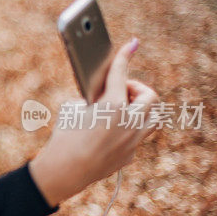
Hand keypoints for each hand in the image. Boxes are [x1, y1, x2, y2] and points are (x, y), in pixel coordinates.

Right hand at [29, 38, 159, 206]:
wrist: (64, 171)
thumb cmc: (63, 136)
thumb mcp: (71, 109)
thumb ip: (90, 99)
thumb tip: (100, 98)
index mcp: (112, 105)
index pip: (121, 73)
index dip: (125, 56)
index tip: (132, 44)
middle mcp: (129, 122)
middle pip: (150, 96)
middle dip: (137, 89)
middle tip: (121, 89)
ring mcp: (133, 140)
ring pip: (153, 117)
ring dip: (141, 109)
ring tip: (124, 109)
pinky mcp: (130, 155)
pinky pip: (138, 136)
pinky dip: (128, 129)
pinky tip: (111, 131)